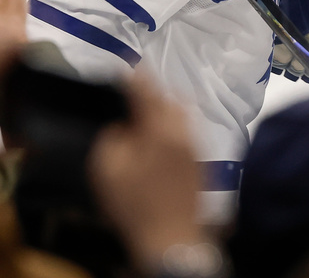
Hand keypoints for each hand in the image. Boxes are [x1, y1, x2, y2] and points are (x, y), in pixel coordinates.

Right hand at [87, 73, 208, 273]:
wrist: (171, 240)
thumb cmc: (135, 205)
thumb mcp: (107, 169)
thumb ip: (112, 137)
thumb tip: (121, 125)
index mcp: (159, 129)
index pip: (146, 90)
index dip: (132, 76)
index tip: (122, 67)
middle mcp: (183, 131)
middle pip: (171, 97)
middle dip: (154, 89)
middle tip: (135, 89)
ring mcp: (196, 147)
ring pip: (184, 113)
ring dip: (167, 105)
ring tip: (149, 109)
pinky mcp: (200, 163)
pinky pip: (189, 131)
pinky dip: (175, 124)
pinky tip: (163, 135)